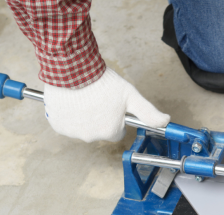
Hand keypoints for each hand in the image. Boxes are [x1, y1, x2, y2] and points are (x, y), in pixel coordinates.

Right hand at [43, 68, 169, 142]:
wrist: (73, 68)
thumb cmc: (103, 81)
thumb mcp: (130, 95)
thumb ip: (148, 112)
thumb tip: (166, 122)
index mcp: (110, 132)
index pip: (116, 132)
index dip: (115, 118)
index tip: (111, 105)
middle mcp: (91, 137)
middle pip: (98, 131)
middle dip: (98, 118)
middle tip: (96, 99)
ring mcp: (73, 132)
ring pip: (81, 127)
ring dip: (82, 116)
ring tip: (83, 97)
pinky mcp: (57, 125)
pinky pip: (64, 123)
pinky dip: (67, 115)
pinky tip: (70, 100)